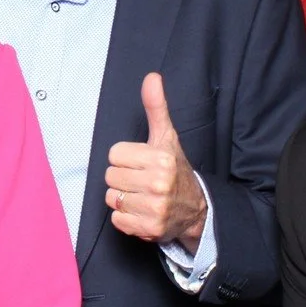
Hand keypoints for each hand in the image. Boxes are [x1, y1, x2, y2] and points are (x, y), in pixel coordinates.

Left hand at [105, 72, 207, 250]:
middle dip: (123, 177)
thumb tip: (152, 77)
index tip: (141, 162)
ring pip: (112, 197)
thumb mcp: (166, 137)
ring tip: (142, 195)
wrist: (195, 209)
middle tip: (142, 180)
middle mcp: (160, 183)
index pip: (114, 154)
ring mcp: (155, 208)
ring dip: (123, 198)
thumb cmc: (174, 168)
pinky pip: (117, 220)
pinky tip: (142, 211)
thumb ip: (156, 107)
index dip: (125, 158)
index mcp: (161, 158)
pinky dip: (126, 218)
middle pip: (110, 176)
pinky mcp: (149, 229)